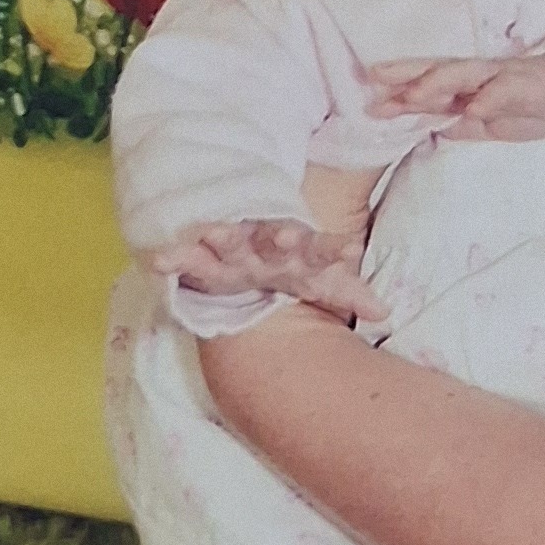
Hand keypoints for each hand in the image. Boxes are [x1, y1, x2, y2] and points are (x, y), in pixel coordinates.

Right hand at [149, 215, 388, 324]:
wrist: (241, 247)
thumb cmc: (286, 267)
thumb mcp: (317, 278)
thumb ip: (348, 291)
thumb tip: (385, 311)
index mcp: (298, 250)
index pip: (321, 250)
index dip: (334, 251)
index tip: (351, 250)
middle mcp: (265, 245)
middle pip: (274, 238)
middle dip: (279, 236)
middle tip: (287, 235)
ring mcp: (232, 247)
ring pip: (229, 238)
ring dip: (223, 235)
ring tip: (214, 233)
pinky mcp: (199, 256)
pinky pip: (184, 257)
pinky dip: (173, 258)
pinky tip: (158, 261)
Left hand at [364, 53, 544, 144]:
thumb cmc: (536, 107)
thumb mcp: (492, 125)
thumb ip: (463, 125)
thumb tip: (430, 130)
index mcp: (470, 86)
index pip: (430, 85)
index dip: (400, 90)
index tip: (370, 101)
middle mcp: (481, 75)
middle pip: (437, 69)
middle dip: (407, 74)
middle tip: (375, 79)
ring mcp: (503, 76)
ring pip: (465, 74)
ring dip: (438, 83)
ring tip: (414, 94)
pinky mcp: (529, 84)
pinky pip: (505, 90)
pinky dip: (489, 98)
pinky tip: (473, 107)